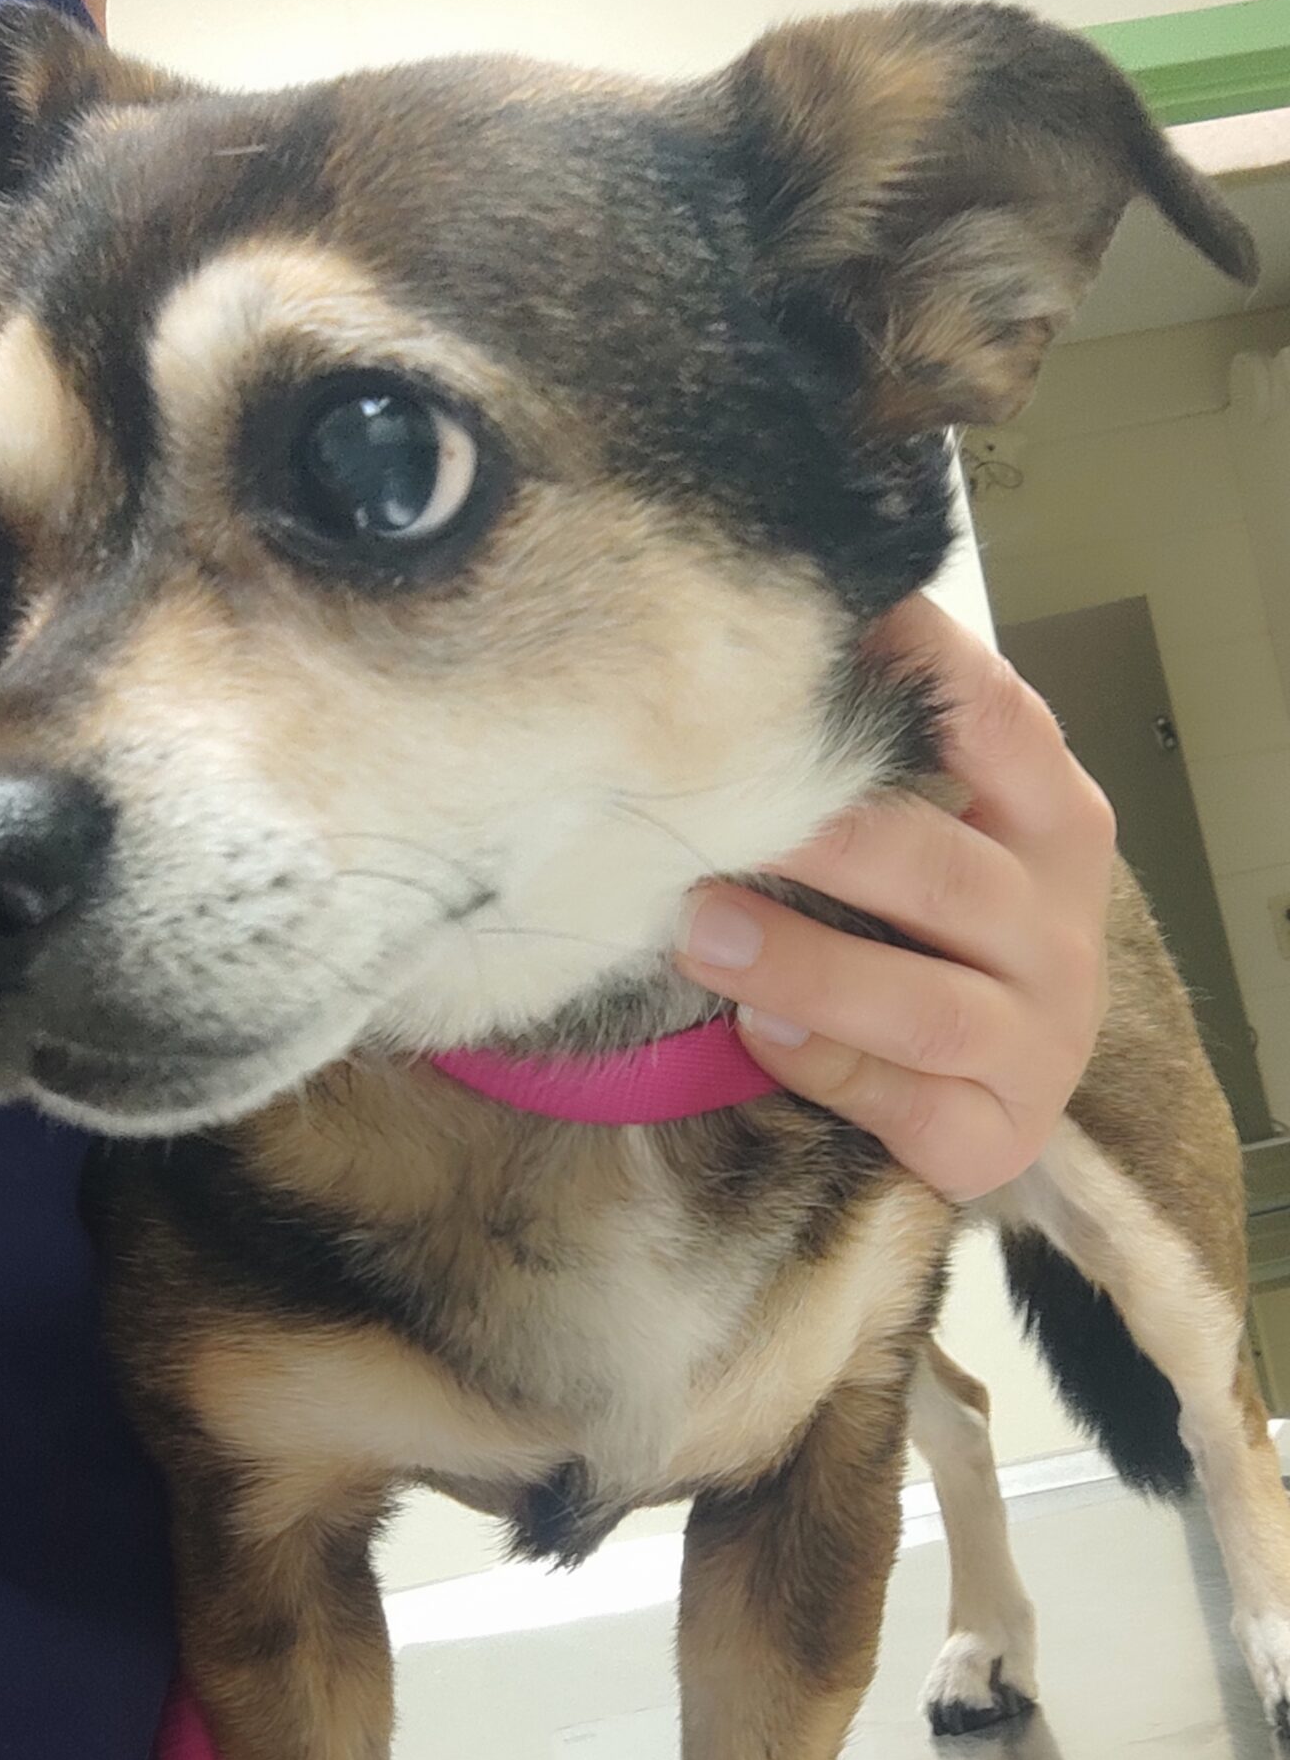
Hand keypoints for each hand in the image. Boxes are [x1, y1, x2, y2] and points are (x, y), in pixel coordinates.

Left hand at [673, 594, 1114, 1201]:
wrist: (991, 1101)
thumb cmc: (935, 945)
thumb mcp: (933, 841)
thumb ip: (880, 767)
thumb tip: (755, 658)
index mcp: (1053, 824)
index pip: (997, 723)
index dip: (918, 669)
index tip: (820, 622)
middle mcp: (1059, 927)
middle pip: (941, 874)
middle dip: (823, 842)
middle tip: (712, 814)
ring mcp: (1039, 1040)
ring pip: (924, 1004)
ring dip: (804, 964)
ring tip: (699, 930)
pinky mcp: (996, 1137)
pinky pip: (909, 1103)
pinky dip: (829, 1069)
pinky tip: (758, 1036)